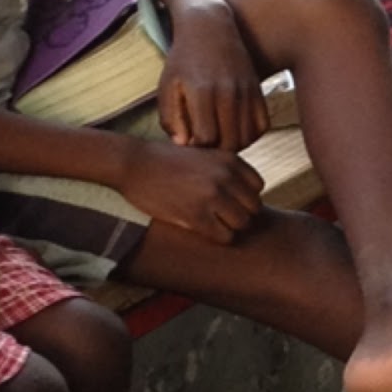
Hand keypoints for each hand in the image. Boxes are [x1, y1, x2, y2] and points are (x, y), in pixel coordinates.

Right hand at [117, 139, 263, 243]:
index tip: (227, 200)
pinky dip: (217, 237)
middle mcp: (225, 176)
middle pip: (253, 208)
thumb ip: (225, 169)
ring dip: (229, 228)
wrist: (134, 163)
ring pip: (242, 224)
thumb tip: (245, 195)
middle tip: (219, 217)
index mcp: (229, 159)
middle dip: (239, 215)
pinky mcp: (197, 215)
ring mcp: (212, 196)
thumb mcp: (203, 154)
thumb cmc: (165, 161)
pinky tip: (201, 229)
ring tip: (211, 224)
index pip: (257, 187)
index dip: (244, 197)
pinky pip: (225, 236)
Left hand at [157, 3, 269, 151]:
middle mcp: (228, 93)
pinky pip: (262, 126)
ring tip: (217, 137)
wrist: (210, 27)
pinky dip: (250, 135)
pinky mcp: (258, 90)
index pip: (206, 138)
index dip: (197, 146)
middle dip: (215, 150)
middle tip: (203, 142)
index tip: (189, 139)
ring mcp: (246, 91)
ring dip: (233, 144)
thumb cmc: (184, 60)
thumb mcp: (168, 86)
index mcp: (202, 92)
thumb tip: (185, 145)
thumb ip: (171, 118)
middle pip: (230, 143)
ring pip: (247, 137)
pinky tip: (235, 129)